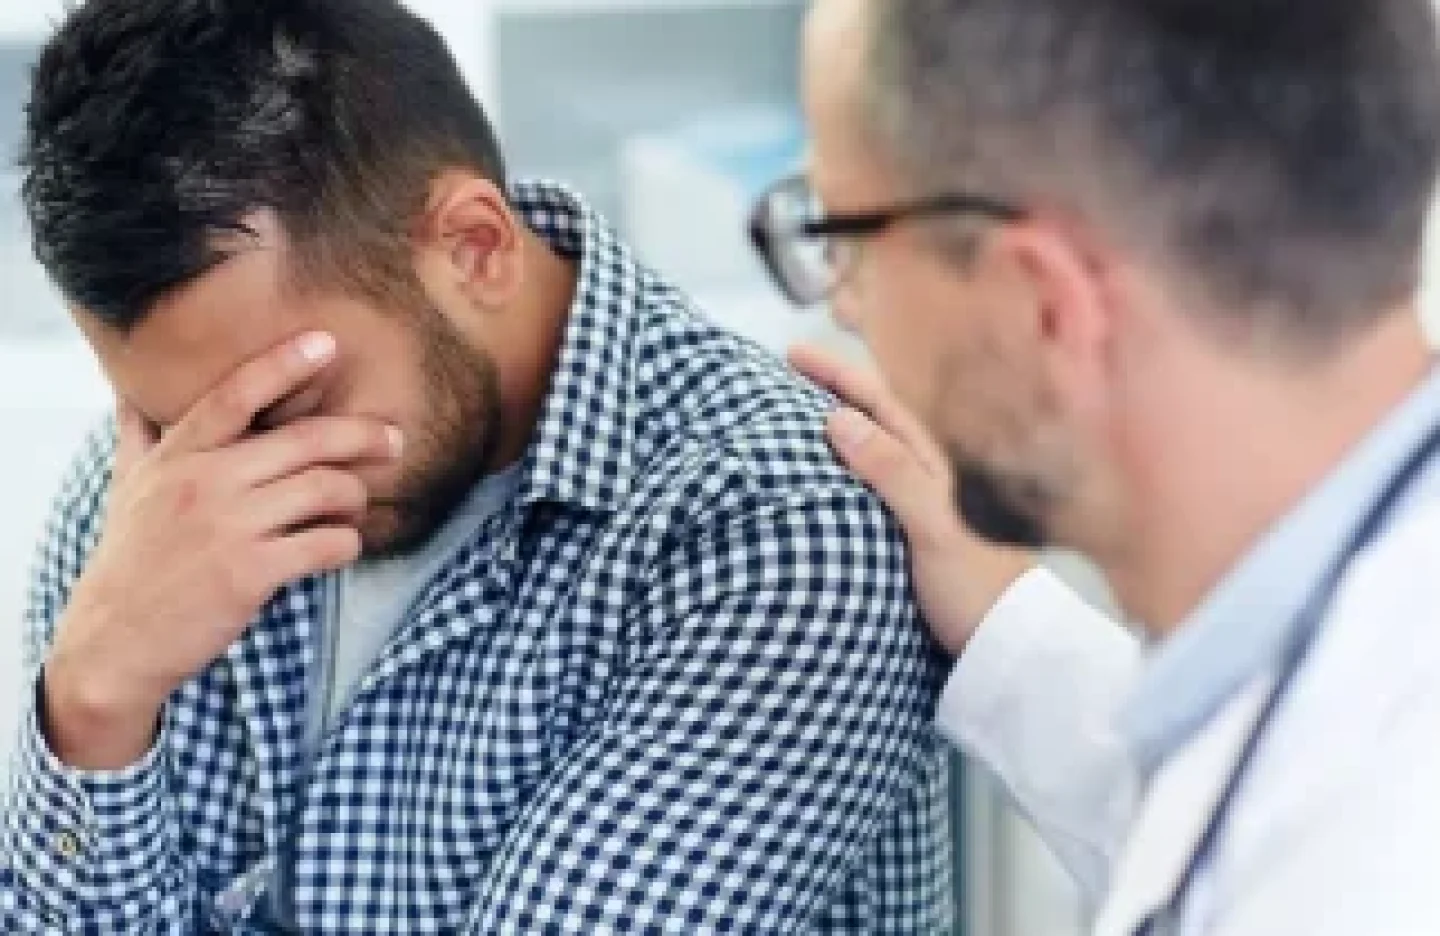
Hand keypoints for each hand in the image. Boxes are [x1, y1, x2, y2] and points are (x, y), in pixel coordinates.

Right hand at [43, 332, 402, 769]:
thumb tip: (128, 391)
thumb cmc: (131, 561)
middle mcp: (203, 483)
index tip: (325, 342)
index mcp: (177, 457)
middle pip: (305, 441)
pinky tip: (342, 547)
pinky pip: (327, 544)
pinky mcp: (251, 573)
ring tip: (356, 506)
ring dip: (356, 497)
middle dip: (361, 436)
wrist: (113, 643)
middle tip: (393, 440)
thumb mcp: (127, 489)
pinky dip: (347, 544)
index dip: (282, 364)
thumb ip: (140, 437)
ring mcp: (228, 528)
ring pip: (326, 490)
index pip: (234, 396)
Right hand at [789, 345, 1034, 655]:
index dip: (835, 375)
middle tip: (782, 372)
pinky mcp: (901, 539)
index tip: (791, 355)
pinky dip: (832, 474)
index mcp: (928, 465)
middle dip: (828, 392)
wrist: (1003, 645)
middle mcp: (921, 478)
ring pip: (864, 453)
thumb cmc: (974, 587)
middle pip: (869, 420)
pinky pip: (859, 489)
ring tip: (785, 419)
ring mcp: (911, 508)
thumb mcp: (930, 527)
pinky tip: (810, 485)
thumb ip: (889, 472)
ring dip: (828, 431)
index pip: (876, 402)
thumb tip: (836, 418)